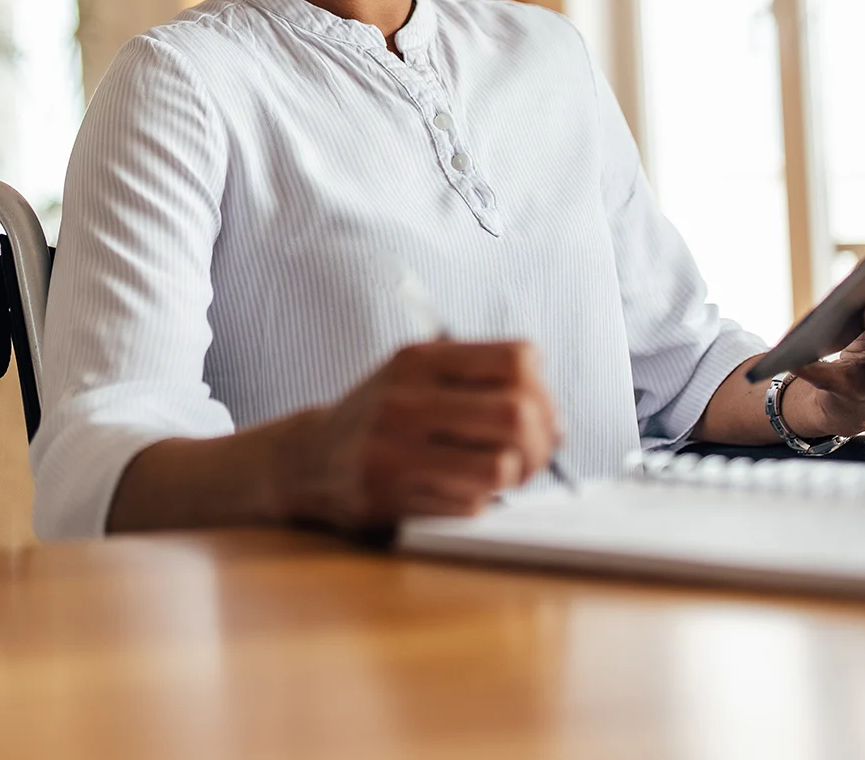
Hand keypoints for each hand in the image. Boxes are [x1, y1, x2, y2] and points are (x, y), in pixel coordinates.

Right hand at [279, 340, 560, 528]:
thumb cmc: (379, 416)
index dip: (544, 391)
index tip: (540, 413)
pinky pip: (470, 505)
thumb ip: (480, 382)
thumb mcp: (417, 376)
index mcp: (420, 358)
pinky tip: (457, 492)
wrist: (308, 458)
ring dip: (513, 479)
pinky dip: (478, 503)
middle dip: (541, 444)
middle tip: (532, 457)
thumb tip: (556, 425)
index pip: (517, 359)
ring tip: (499, 477)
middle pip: (518, 416)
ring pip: (500, 467)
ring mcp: (396, 447)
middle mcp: (406, 398)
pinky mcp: (391, 493)